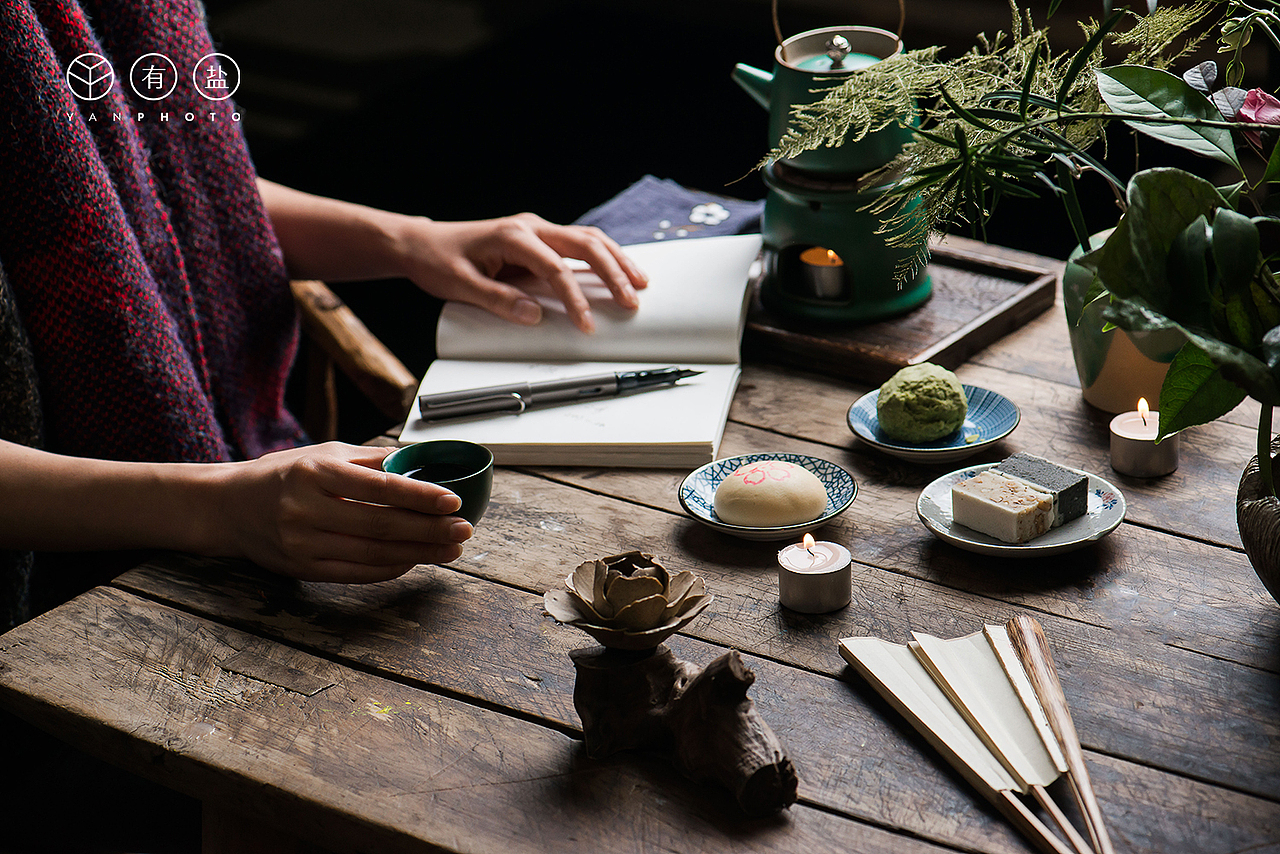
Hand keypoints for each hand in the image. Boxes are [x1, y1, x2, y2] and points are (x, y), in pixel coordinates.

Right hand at [215, 443, 471, 582]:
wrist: (229, 507)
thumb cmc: (286, 474)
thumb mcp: (324, 453)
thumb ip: (372, 460)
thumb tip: (424, 462)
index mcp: (315, 472)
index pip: (379, 486)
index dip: (420, 496)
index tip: (453, 501)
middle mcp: (306, 508)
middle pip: (381, 525)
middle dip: (429, 530)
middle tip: (464, 530)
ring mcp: (302, 542)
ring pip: (373, 553)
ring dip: (418, 553)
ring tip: (450, 549)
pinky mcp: (303, 568)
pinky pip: (357, 572)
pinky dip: (391, 568)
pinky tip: (415, 560)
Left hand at [399, 213, 648, 332]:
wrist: (421, 243)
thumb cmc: (437, 260)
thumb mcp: (459, 285)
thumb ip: (497, 300)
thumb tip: (534, 316)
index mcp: (512, 235)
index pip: (554, 267)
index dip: (574, 298)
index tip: (585, 324)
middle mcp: (529, 226)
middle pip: (584, 243)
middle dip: (613, 272)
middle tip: (632, 301)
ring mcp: (536, 229)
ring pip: (588, 239)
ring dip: (616, 260)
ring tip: (640, 283)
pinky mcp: (539, 239)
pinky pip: (578, 244)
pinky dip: (603, 256)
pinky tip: (619, 270)